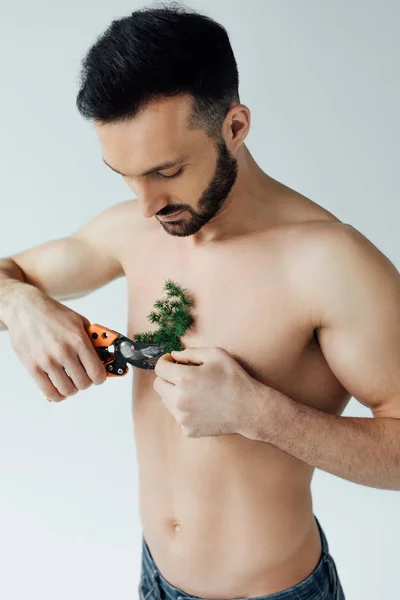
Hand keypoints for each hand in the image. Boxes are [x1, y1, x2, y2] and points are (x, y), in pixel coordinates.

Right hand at [7, 287, 106, 401]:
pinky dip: (57, 394)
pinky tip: (58, 388)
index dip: (100, 377)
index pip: (97, 372)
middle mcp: (64, 352)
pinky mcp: (33, 367)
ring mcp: (47, 361)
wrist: (26, 309)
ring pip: (68, 390)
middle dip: (86, 382)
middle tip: (82, 376)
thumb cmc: (53, 314)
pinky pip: (49, 392)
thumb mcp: (79, 321)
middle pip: (84, 384)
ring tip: (70, 380)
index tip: (98, 376)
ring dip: (72, 388)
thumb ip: (91, 340)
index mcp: (78, 340)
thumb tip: (103, 357)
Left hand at [153, 346, 264, 437]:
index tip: (172, 361)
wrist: (249, 409)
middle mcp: (179, 400)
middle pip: (158, 385)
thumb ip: (190, 352)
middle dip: (167, 377)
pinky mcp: (188, 430)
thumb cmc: (234, 379)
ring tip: (195, 391)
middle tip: (181, 375)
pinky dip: (185, 409)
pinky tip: (201, 405)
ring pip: (166, 401)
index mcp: (184, 379)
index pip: (159, 368)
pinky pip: (178, 416)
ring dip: (174, 393)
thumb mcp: (216, 354)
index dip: (165, 362)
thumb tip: (173, 355)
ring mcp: (182, 417)